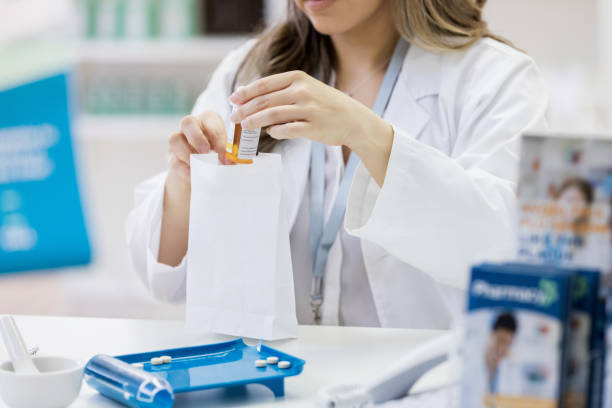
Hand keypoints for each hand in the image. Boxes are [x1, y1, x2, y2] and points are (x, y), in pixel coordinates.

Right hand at [167, 110, 230, 182]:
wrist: (204, 168)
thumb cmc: (220, 153)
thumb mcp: (227, 150)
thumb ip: (229, 154)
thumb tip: (232, 162)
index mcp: (208, 120)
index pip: (211, 122)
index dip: (219, 141)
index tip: (226, 159)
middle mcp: (191, 126)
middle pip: (187, 122)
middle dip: (197, 137)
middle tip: (206, 152)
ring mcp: (178, 140)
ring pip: (174, 139)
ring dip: (188, 154)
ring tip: (200, 166)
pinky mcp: (171, 157)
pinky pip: (173, 161)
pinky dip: (184, 169)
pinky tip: (193, 176)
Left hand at [229, 71, 390, 150]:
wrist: (353, 119)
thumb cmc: (325, 105)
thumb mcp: (306, 88)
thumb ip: (282, 92)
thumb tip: (250, 99)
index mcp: (298, 78)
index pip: (264, 84)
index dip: (245, 92)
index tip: (233, 100)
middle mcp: (302, 91)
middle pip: (264, 100)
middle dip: (245, 109)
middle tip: (233, 117)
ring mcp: (308, 110)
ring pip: (271, 115)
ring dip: (254, 121)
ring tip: (244, 126)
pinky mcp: (313, 127)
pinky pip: (286, 130)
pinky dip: (275, 132)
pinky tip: (270, 133)